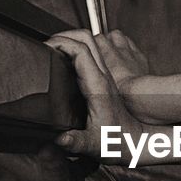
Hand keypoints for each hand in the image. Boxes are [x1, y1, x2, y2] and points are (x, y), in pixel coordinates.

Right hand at [45, 31, 147, 158]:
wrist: (135, 142)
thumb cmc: (117, 142)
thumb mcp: (93, 145)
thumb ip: (76, 142)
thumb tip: (60, 139)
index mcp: (98, 86)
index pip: (81, 51)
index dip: (62, 42)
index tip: (45, 46)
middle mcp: (103, 76)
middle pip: (87, 38)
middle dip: (64, 35)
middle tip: (46, 43)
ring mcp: (105, 76)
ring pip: (90, 43)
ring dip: (70, 40)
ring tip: (52, 49)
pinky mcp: (104, 80)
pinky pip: (91, 54)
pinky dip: (76, 50)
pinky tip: (65, 62)